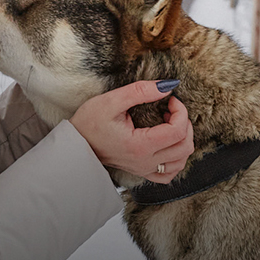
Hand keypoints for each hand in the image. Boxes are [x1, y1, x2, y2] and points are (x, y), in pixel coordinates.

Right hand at [70, 80, 193, 183]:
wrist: (74, 144)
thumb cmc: (88, 123)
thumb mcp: (111, 101)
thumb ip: (140, 91)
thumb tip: (167, 86)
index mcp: (140, 146)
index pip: (177, 131)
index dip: (181, 111)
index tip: (170, 99)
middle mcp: (145, 161)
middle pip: (184, 146)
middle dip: (185, 124)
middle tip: (171, 109)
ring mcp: (143, 169)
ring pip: (181, 161)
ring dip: (183, 140)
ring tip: (170, 124)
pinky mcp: (140, 171)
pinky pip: (169, 173)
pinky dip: (176, 159)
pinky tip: (168, 145)